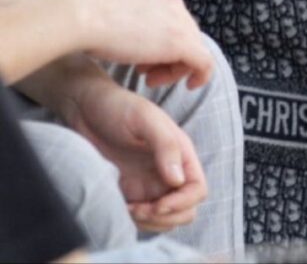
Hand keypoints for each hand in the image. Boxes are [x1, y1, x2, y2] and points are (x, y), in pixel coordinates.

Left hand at [61, 78, 206, 231]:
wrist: (85, 109)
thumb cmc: (117, 107)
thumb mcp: (144, 119)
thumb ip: (165, 145)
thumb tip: (178, 180)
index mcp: (180, 153)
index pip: (198, 189)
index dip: (182, 203)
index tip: (157, 205)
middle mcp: (169, 171)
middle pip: (186, 210)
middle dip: (167, 217)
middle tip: (140, 209)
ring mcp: (150, 184)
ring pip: (166, 219)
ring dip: (151, 223)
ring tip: (129, 209)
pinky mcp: (131, 193)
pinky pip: (143, 219)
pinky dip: (136, 223)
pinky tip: (121, 208)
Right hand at [78, 0, 213, 88]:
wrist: (82, 16)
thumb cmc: (85, 19)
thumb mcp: (114, 14)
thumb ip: (130, 20)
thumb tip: (128, 35)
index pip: (172, 22)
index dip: (161, 46)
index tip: (142, 62)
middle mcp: (173, 2)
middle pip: (185, 35)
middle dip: (168, 58)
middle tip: (146, 75)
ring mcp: (179, 20)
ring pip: (193, 48)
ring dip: (174, 68)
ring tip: (150, 80)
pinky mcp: (182, 42)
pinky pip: (204, 62)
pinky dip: (200, 75)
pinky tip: (189, 86)